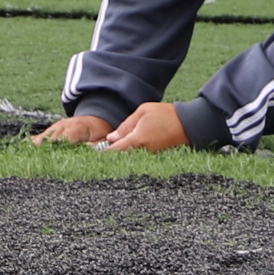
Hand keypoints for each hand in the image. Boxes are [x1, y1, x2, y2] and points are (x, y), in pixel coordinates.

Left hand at [39, 103, 187, 151]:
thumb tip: (111, 138)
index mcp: (138, 140)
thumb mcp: (143, 112)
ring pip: (128, 162)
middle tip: (85, 161)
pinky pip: (137, 162)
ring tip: (97, 160)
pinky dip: (127, 160)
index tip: (83, 156)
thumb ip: (125, 126)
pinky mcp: (156, 161)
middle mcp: (143, 153)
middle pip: (118, 160)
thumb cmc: (166, 115)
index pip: (113, 151)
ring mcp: (150, 159)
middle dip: (103, 161)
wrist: (191, 124)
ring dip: (115, 162)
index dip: (97, 154)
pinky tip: (119, 158)